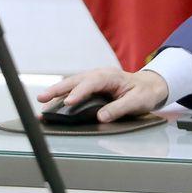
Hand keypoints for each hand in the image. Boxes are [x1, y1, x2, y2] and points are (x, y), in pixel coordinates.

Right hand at [37, 67, 168, 122]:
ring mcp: (94, 79)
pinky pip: (75, 88)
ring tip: (41, 101)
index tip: (68, 103)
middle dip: (58, 89)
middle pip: (76, 80)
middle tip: (42, 98)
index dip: (79, 92)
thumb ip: (119, 108)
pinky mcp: (91, 86)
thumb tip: (101, 117)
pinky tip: (52, 103)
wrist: (150, 86)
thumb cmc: (144, 93)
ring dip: (56, 91)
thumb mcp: (137, 102)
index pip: (92, 82)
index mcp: (111, 76)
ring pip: (72, 83)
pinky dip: (62, 94)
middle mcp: (99, 75)